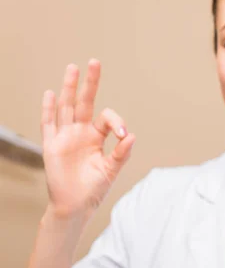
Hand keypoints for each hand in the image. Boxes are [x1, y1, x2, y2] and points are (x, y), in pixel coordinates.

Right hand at [41, 60, 134, 219]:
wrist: (75, 206)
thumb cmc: (94, 188)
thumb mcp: (112, 170)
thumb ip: (121, 153)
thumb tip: (132, 135)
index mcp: (97, 137)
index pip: (106, 118)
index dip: (116, 121)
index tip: (123, 133)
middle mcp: (81, 133)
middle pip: (85, 102)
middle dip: (90, 84)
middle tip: (95, 62)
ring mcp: (65, 137)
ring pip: (67, 107)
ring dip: (69, 88)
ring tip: (73, 68)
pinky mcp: (52, 145)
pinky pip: (49, 124)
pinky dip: (49, 109)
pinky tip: (51, 93)